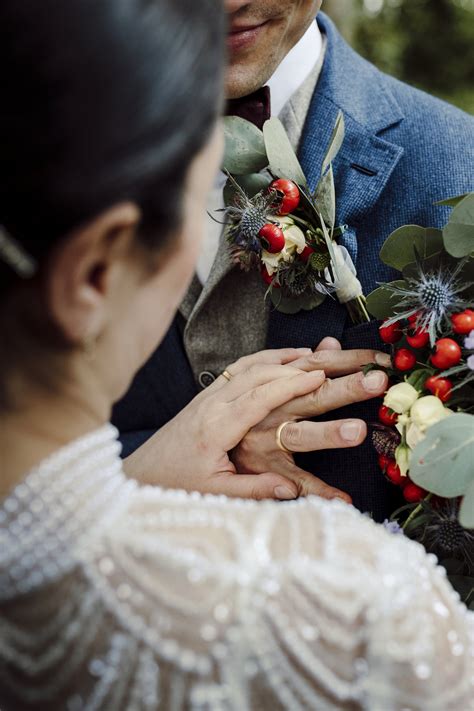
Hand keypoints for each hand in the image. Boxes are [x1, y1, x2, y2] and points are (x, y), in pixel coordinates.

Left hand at [124, 347, 333, 499]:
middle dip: (292, 368)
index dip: (290, 385)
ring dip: (278, 359)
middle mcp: (212, 404)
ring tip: (308, 355)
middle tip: (324, 365)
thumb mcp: (216, 493)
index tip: (317, 376)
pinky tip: (278, 359)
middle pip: (257, 375)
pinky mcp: (205, 395)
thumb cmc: (177, 484)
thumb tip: (291, 491)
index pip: (259, 397)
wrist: (142, 472)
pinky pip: (237, 370)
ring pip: (247, 367)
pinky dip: (260, 359)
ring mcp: (207, 396)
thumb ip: (254, 489)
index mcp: (216, 427)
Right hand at [230, 337, 389, 502]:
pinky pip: (295, 482)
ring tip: (358, 431)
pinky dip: (318, 490)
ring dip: (328, 432)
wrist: (194, 446)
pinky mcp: (264, 470)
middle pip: (314, 396)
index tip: (382, 359)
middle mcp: (274, 411)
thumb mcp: (266, 383)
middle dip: (346, 387)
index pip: (319, 367)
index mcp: (279, 388)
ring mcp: (268, 441)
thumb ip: (303, 366)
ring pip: (301, 435)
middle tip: (377, 381)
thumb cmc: (242, 415)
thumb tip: (330, 343)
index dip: (350, 361)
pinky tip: (343, 498)